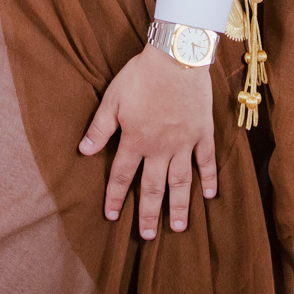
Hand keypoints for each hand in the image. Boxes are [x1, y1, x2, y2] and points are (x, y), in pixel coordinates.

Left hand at [80, 45, 217, 239]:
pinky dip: (209, 179)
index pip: (123, 176)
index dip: (116, 198)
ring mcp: (184, 142)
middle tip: (148, 236)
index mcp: (135, 140)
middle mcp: (160, 148)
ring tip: (178, 228)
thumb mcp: (113, 99)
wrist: (176, 56)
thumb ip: (100, 128)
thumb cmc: (141, 75)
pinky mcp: (202, 132)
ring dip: (179, 206)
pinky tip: (209, 196)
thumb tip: (84, 152)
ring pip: (181, 181)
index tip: (112, 217)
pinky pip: (206, 161)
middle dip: (149, 213)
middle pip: (153, 187)